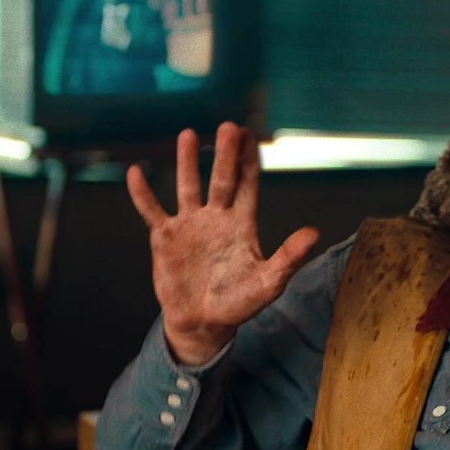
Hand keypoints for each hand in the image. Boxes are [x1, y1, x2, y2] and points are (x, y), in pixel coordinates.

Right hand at [127, 122, 319, 364]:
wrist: (203, 322)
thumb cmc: (239, 303)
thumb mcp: (268, 283)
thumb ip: (289, 257)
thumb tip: (314, 233)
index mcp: (242, 224)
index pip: (248, 186)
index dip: (249, 161)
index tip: (250, 135)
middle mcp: (217, 218)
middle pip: (221, 179)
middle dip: (224, 154)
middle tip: (228, 127)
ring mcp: (190, 225)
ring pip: (188, 187)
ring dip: (186, 162)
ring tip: (187, 135)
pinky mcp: (165, 238)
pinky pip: (152, 211)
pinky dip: (143, 194)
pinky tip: (135, 173)